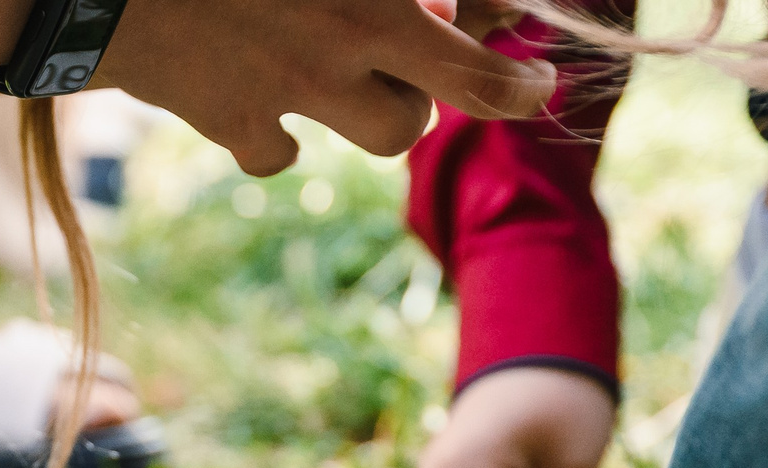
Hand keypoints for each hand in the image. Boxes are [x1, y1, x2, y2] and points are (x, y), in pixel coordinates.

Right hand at [0, 0, 554, 175]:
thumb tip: (446, 3)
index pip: (477, 51)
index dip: (512, 72)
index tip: (534, 83)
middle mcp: (344, 42)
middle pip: (437, 103)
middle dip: (450, 89)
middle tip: (445, 70)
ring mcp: (291, 89)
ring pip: (385, 133)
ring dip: (384, 112)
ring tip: (357, 78)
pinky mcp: (233, 120)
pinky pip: (281, 152)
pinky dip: (281, 138)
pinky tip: (267, 107)